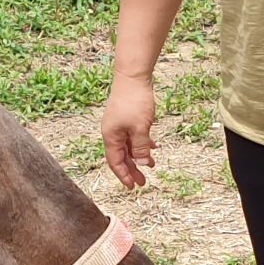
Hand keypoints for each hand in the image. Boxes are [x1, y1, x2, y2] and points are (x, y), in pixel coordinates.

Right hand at [103, 70, 157, 188]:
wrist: (133, 77)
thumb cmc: (134, 101)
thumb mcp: (140, 128)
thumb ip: (140, 147)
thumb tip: (141, 163)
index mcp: (111, 137)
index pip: (115, 162)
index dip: (123, 176)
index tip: (132, 187)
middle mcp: (113, 132)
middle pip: (122, 157)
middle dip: (132, 169)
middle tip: (143, 182)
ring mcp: (119, 125)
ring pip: (129, 146)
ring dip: (138, 157)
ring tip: (150, 166)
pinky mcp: (127, 118)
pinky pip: (133, 136)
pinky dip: (142, 143)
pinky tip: (152, 148)